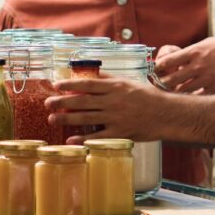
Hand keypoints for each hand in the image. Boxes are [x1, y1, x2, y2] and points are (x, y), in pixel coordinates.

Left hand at [47, 77, 165, 142]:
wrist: (167, 114)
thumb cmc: (149, 97)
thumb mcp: (129, 83)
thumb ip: (110, 80)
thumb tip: (91, 75)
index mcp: (116, 87)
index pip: (87, 84)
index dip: (69, 84)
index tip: (55, 85)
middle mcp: (113, 101)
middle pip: (82, 101)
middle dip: (62, 102)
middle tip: (48, 103)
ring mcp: (116, 118)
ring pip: (86, 117)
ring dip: (67, 118)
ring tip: (52, 119)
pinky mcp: (120, 133)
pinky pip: (97, 136)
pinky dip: (83, 138)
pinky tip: (71, 139)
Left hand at [153, 36, 214, 94]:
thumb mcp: (208, 43)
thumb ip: (193, 52)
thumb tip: (179, 59)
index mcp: (196, 51)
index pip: (170, 60)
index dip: (159, 66)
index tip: (155, 69)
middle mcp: (199, 66)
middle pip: (172, 78)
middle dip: (163, 82)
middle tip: (159, 84)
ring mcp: (206, 79)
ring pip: (183, 90)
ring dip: (175, 92)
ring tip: (172, 92)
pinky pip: (197, 97)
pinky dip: (191, 97)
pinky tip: (189, 96)